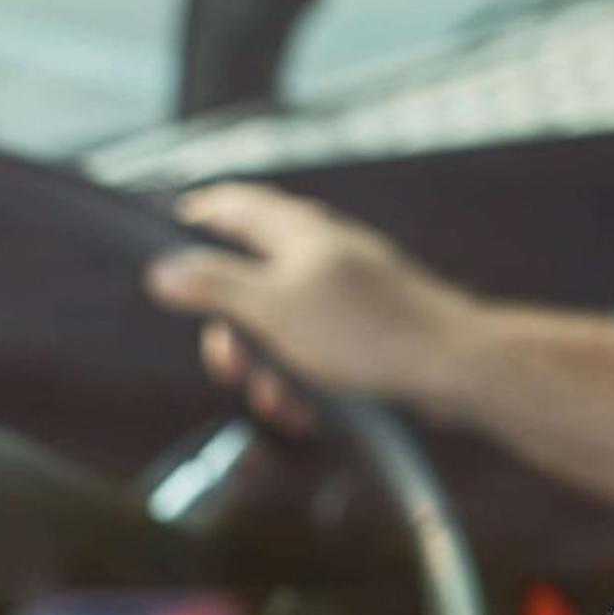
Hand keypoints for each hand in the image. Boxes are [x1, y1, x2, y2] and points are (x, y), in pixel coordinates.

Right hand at [142, 183, 488, 432]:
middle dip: (234, 332)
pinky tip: (308, 410)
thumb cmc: (368, 330)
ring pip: (280, 325)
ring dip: (269, 368)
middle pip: (247, 280)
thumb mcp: (273, 308)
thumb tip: (162, 269)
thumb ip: (214, 286)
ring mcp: (343, 290)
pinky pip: (314, 351)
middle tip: (234, 366)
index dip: (193, 220)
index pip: (230, 204)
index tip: (167, 248)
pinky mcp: (363, 328)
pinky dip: (303, 379)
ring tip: (279, 400)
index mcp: (296, 232)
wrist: (451, 367)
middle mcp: (319, 252)